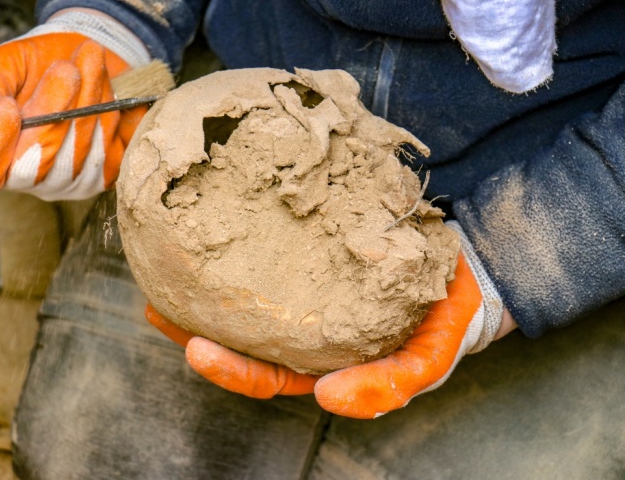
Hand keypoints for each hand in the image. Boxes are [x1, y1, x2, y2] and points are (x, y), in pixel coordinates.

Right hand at [0, 10, 150, 200]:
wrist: (82, 60)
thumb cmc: (32, 67)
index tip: (5, 106)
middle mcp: (26, 180)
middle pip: (34, 164)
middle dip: (50, 113)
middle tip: (64, 69)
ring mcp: (66, 182)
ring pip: (74, 155)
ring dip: (84, 103)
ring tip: (87, 60)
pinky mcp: (102, 175)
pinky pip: (104, 152)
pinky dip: (106, 112)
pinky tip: (103, 81)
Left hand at [145, 222, 513, 417]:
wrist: (468, 271)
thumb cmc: (444, 322)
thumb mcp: (427, 362)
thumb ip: (389, 385)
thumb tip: (331, 399)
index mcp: (325, 361)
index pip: (266, 374)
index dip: (229, 368)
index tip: (196, 349)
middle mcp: (307, 330)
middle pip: (242, 337)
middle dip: (195, 328)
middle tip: (157, 308)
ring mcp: (305, 291)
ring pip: (246, 297)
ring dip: (204, 288)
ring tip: (165, 269)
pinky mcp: (311, 252)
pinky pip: (268, 252)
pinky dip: (239, 243)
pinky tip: (216, 225)